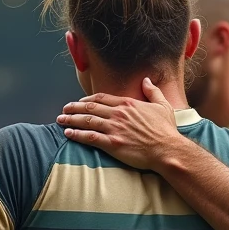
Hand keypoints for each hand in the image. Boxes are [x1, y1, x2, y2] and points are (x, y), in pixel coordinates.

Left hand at [57, 77, 184, 170]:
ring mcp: (114, 128)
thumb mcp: (163, 106)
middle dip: (74, 108)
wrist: (167, 149)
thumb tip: (147, 80)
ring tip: (60, 120)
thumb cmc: (166, 130)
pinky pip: (89, 137)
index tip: (79, 102)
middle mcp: (118, 114)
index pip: (101, 98)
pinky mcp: (112, 143)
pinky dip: (77, 134)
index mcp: (127, 104)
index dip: (87, 99)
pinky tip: (68, 133)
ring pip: (86, 121)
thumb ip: (153, 91)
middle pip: (89, 108)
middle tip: (64, 110)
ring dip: (71, 120)